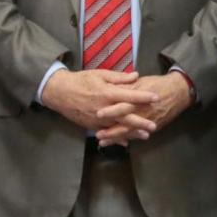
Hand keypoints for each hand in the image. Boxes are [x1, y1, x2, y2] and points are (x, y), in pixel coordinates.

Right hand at [41, 69, 159, 133]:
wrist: (59, 92)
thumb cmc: (81, 80)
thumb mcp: (100, 74)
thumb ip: (119, 77)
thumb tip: (136, 76)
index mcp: (107, 93)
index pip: (129, 95)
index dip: (143, 97)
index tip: (157, 98)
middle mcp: (103, 108)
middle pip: (125, 116)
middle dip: (140, 122)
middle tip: (154, 126)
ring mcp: (96, 118)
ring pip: (117, 127)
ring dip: (131, 132)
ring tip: (145, 136)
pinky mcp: (91, 125)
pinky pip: (106, 132)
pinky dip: (116, 137)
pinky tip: (126, 142)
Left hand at [94, 72, 192, 145]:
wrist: (179, 91)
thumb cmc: (159, 84)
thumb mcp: (142, 82)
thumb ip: (127, 86)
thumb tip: (113, 89)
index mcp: (139, 98)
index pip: (123, 104)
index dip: (111, 110)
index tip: (98, 114)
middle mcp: (143, 111)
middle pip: (125, 122)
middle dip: (111, 130)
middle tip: (98, 135)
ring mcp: (148, 120)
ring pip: (130, 131)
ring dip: (117, 138)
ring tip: (104, 142)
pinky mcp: (154, 126)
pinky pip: (139, 134)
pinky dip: (129, 139)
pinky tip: (120, 143)